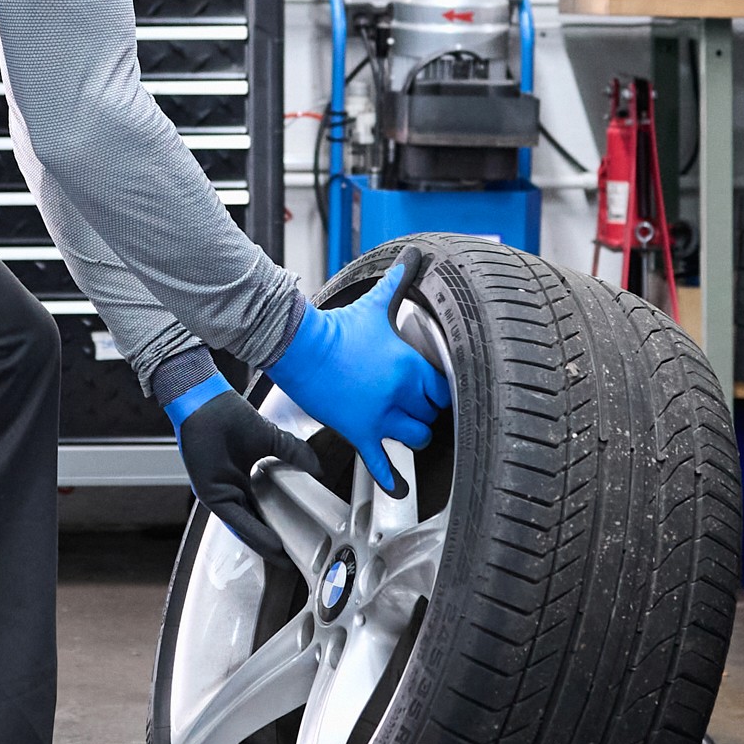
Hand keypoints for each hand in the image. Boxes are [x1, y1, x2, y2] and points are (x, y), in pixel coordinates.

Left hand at [167, 376, 322, 566]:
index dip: (282, 526)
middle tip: (294, 560)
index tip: (301, 540)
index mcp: (244, 478)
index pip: (265, 509)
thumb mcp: (273, 440)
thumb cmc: (231, 416)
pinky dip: (254, 533)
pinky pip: (235, 520)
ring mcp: (221, 493)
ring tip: (285, 559)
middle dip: (273, 544)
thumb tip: (319, 470)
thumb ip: (296, 455)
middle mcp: (232, 489)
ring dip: (265, 545)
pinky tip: (272, 543)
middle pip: (256, 523)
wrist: (208, 404)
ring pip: (246, 527)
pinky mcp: (210, 495)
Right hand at [263, 260, 450, 493]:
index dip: (439, 392)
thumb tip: (413, 254)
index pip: (444, 390)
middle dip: (426, 412)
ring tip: (409, 431)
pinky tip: (401, 489)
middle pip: (432, 415)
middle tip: (416, 407)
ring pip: (417, 438)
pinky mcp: (360, 433)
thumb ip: (399, 281)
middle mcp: (401, 394)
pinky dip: (392, 480)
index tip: (433, 391)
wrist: (299, 347)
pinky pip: (382, 464)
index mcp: (410, 365)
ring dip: (415, 436)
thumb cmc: (337, 327)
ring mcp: (381, 417)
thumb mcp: (375, 306)